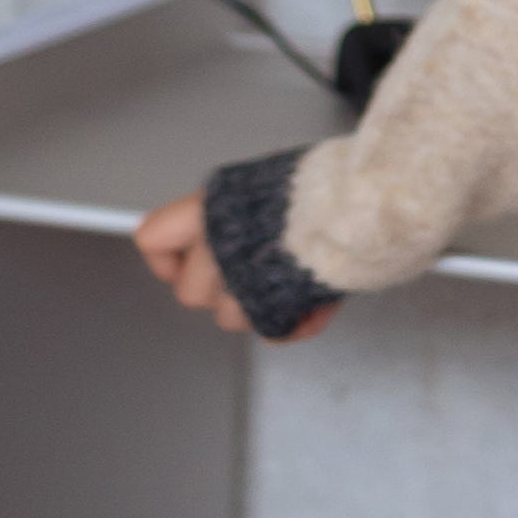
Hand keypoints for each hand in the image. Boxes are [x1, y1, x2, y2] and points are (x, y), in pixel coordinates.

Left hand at [133, 194, 339, 343]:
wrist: (364, 206)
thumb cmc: (324, 186)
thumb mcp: (267, 185)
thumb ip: (239, 213)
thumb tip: (236, 231)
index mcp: (209, 210)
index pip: (153, 240)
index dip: (167, 259)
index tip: (186, 260)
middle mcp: (215, 250)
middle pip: (190, 292)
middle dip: (221, 289)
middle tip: (256, 271)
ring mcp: (240, 286)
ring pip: (228, 317)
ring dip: (258, 304)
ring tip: (293, 282)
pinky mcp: (270, 314)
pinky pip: (269, 332)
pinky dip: (290, 324)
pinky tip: (313, 306)